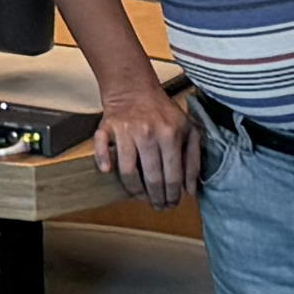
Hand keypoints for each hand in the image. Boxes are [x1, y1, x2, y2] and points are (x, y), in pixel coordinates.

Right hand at [89, 64, 196, 208]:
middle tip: (159, 206)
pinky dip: (102, 160)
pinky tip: (108, 171)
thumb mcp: (188, 130)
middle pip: (152, 178)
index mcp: (170, 134)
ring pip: (128, 171)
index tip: (173, 203)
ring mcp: (126, 131)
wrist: (134, 88)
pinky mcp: (107, 127)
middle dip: (157, 198)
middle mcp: (148, 133)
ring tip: (141, 197)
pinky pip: (101, 147)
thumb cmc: (162, 111)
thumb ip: (193, 159)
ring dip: (135, 190)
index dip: (173, 195)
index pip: (173, 175)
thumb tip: (190, 189)